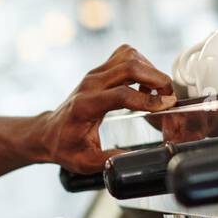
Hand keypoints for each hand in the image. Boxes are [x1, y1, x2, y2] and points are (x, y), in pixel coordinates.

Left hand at [35, 45, 175, 173]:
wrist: (49, 132)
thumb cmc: (65, 146)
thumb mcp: (86, 162)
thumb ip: (112, 160)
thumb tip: (138, 160)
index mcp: (85, 106)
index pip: (121, 94)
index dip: (147, 99)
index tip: (167, 105)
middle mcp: (90, 84)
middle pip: (129, 66)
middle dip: (156, 78)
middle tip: (168, 96)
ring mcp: (94, 74)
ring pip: (128, 55)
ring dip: (149, 69)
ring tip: (157, 90)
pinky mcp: (100, 70)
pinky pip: (124, 56)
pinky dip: (140, 64)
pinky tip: (144, 84)